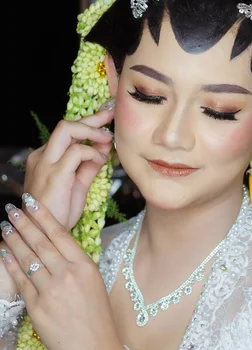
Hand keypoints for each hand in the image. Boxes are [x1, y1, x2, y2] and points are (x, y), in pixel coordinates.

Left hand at [1, 194, 126, 349]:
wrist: (97, 349)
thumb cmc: (97, 315)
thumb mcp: (93, 280)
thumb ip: (75, 262)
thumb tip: (54, 243)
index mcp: (84, 265)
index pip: (59, 233)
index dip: (43, 216)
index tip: (31, 202)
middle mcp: (67, 274)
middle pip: (40, 242)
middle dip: (24, 223)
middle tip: (12, 209)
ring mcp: (51, 291)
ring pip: (28, 258)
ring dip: (14, 239)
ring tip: (5, 226)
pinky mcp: (38, 308)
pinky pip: (21, 281)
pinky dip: (11, 264)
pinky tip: (4, 253)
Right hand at [24, 102, 114, 230]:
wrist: (45, 236)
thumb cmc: (59, 213)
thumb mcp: (78, 185)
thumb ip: (89, 165)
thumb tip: (104, 147)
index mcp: (46, 158)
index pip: (67, 133)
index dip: (88, 123)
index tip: (106, 117)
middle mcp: (42, 156)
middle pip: (66, 125)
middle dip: (92, 118)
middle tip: (111, 114)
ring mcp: (46, 163)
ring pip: (67, 129)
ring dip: (92, 130)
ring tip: (108, 137)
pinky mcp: (54, 173)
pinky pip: (76, 151)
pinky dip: (92, 151)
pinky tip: (101, 159)